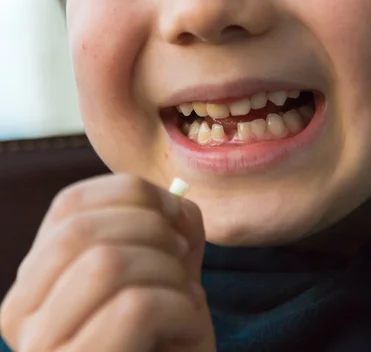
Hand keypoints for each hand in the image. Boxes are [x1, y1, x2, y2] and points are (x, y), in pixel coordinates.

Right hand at [0, 174, 215, 351]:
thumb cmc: (164, 330)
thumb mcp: (162, 264)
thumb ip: (165, 223)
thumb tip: (174, 202)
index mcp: (35, 277)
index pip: (68, 204)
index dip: (131, 193)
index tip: (175, 211)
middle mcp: (21, 312)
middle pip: (82, 229)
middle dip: (152, 228)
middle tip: (184, 255)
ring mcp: (41, 348)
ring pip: (106, 263)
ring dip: (168, 270)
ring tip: (188, 297)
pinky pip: (134, 309)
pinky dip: (180, 307)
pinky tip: (190, 327)